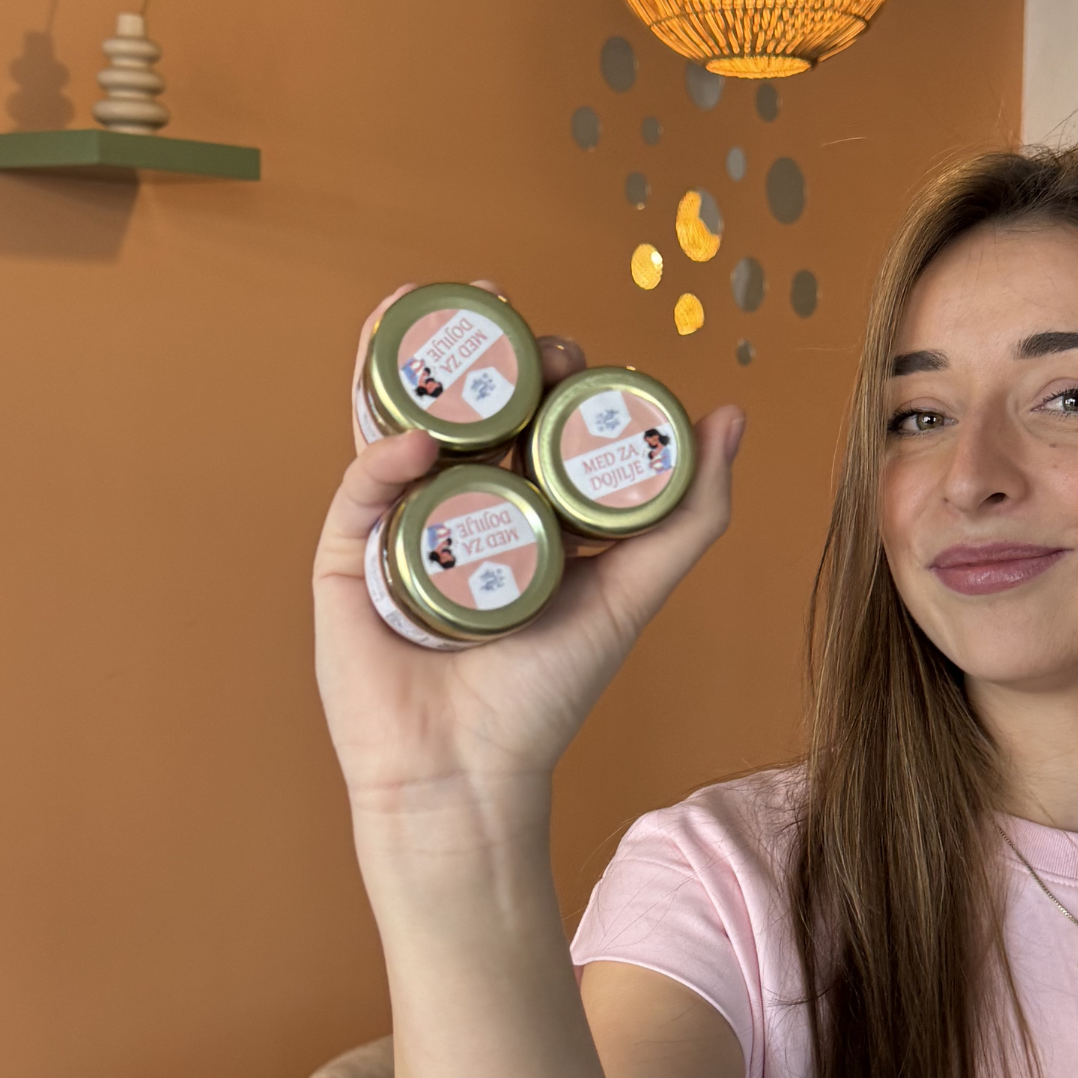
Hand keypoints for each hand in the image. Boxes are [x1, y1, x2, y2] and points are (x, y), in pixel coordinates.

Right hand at [314, 283, 744, 835]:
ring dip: (409, 363)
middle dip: (483, 355)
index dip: (547, 376)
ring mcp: (397, 529)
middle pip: (464, 410)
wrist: (468, 771)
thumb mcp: (633, 593)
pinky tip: (419, 443)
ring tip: (425, 305)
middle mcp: (459, 511)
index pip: (530, 421)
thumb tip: (729, 418)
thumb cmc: (548, 693)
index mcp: (523, 514)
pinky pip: (359, 492)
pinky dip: (383, 458)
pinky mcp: (349, 560)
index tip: (570, 350)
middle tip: (509, 318)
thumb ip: (688, 516)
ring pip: (396, 425)